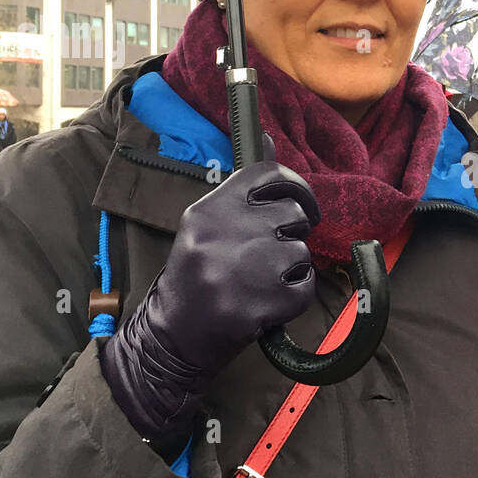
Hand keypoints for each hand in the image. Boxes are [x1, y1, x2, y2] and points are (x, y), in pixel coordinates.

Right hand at [99, 138, 318, 440]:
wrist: (171, 339)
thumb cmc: (194, 279)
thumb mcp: (204, 228)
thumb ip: (240, 194)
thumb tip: (268, 139)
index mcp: (207, 210)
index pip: (268, 174)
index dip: (297, 187)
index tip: (304, 206)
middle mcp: (224, 234)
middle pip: (293, 215)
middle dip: (292, 236)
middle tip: (269, 256)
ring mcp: (243, 271)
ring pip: (302, 252)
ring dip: (291, 269)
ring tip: (261, 283)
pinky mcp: (261, 305)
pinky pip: (306, 287)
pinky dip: (295, 297)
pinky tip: (267, 304)